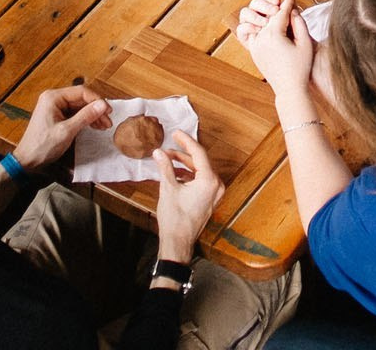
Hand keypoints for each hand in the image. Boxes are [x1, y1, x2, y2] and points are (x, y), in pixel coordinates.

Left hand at [16, 84, 109, 168]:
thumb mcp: (67, 131)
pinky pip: (75, 113)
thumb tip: (103, 105)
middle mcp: (54, 99)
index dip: (97, 100)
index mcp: (53, 97)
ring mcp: (55, 107)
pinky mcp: (57, 116)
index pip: (81, 92)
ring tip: (104, 126)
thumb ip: (86, 116)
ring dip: (92, 115)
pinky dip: (85, 119)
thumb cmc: (43, 146)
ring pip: (80, 106)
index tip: (109, 112)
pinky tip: (95, 126)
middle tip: (108, 122)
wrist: (27, 162)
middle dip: (96, 109)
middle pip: (81, 99)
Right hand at [151, 130, 223, 263]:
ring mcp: (215, 193)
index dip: (186, 141)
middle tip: (170, 144)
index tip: (176, 133)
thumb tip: (159, 152)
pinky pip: (201, 180)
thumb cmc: (175, 219)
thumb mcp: (168, 188)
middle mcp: (216, 185)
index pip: (198, 153)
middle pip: (200, 161)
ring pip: (200, 170)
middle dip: (183, 152)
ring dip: (185, 164)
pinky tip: (175, 173)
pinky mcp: (210, 199)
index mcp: (209, 181)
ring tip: (168, 158)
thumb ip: (165, 167)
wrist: (178, 242)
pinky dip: (189, 175)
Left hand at [238, 0, 316, 97]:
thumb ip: (299, 23)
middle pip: (269, 15)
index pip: (281, 12)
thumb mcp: (305, 43)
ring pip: (259, 23)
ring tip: (276, 12)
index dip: (288, 2)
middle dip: (277, 6)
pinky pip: (254, 33)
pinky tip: (268, 24)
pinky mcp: (253, 52)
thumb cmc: (301, 67)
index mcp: (274, 35)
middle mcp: (261, 39)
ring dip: (267, 16)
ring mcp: (255, 45)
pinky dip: (260, 27)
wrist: (290, 89)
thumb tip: (292, 10)